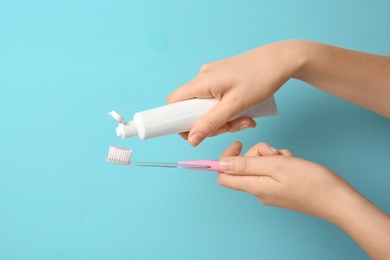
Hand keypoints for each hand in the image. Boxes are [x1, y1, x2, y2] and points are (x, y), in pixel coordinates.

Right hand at [167, 40, 303, 145]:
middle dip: (212, 123)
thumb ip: (212, 123)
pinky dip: (229, 110)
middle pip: (193, 108)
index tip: (196, 133)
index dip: (179, 121)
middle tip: (232, 127)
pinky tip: (245, 112)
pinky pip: (217, 100)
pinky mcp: (223, 78)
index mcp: (202, 81)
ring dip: (224, 119)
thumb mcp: (235, 106)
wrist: (281, 60)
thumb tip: (192, 139)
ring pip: (207, 106)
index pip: (174, 102)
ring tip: (245, 119)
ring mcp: (213, 77)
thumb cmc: (260, 79)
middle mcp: (204, 77)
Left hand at [218, 142, 389, 258]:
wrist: (337, 199)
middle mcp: (259, 190)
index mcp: (254, 186)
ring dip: (272, 156)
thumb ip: (246, 165)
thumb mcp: (275, 166)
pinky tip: (294, 163)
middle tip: (275, 153)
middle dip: (257, 153)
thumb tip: (221, 165)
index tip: (238, 144)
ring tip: (288, 159)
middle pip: (244, 166)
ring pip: (260, 165)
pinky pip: (273, 170)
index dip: (225, 158)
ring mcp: (270, 190)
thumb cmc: (309, 182)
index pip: (224, 176)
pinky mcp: (281, 188)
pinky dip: (281, 162)